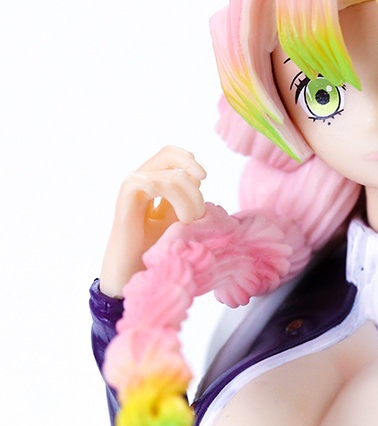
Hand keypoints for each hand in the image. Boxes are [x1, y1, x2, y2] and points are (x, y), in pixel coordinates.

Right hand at [99, 146, 206, 296]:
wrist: (131, 272)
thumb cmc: (154, 248)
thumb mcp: (177, 219)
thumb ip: (186, 199)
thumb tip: (199, 181)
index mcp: (152, 182)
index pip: (172, 155)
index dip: (191, 163)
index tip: (203, 181)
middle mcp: (140, 180)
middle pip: (168, 153)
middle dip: (193, 170)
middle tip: (201, 200)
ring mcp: (132, 187)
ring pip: (170, 174)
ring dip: (190, 196)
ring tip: (192, 219)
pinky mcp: (127, 198)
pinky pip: (157, 183)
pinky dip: (178, 199)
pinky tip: (184, 219)